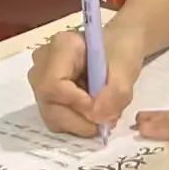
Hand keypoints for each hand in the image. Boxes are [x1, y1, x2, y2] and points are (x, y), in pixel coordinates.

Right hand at [28, 24, 145, 137]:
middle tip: (106, 122)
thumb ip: (115, 93)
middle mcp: (43, 63)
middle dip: (79, 120)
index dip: (76, 104)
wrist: (120, 45)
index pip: (54, 84)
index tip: (102, 111)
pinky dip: (78, 123)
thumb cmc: (122, 49)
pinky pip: (57, 119)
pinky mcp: (48, 96)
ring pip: (52, 116)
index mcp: (62, 46)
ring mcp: (42, 80)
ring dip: (80, 124)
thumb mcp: (126, 68)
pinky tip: (94, 113)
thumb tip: (98, 118)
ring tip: (103, 116)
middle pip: (49, 103)